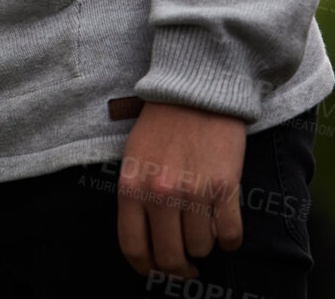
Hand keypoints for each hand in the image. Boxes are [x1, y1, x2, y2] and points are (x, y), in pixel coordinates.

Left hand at [117, 101, 246, 278]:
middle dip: (179, 268)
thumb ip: (135, 196)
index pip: (133, 247)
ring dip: (203, 244)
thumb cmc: (161, 124)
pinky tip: (223, 224)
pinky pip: (229, 236)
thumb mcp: (133, 156)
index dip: (147, 268)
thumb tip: (144, 243)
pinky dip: (228, 238)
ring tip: (202, 225)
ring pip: (201, 248)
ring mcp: (193, 191)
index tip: (157, 270)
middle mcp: (160, 193)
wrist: (194, 90)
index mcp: (131, 185)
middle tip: (187, 265)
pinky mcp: (224, 187)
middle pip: (169, 258)